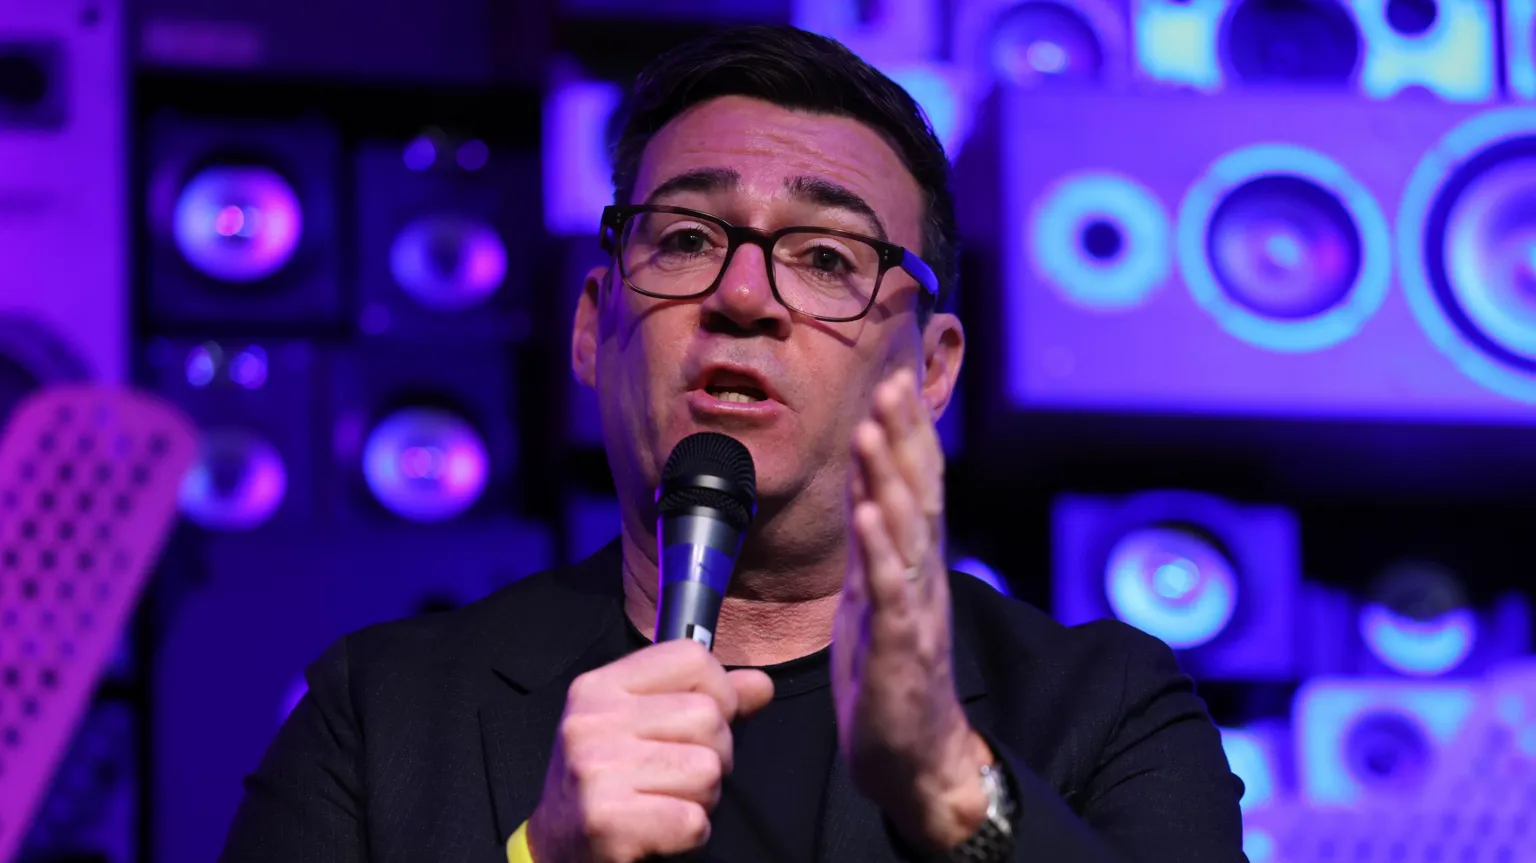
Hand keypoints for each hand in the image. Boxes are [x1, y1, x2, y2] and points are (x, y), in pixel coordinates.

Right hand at [526, 639, 774, 862]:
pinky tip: (660, 830)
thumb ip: (703, 699)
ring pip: (707, 770)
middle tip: (680, 777)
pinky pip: (692, 821)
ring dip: (702, 798)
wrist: (556, 848)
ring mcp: (595, 770)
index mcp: (600, 686)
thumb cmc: (608, 782)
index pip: (692, 657)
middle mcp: (592, 721)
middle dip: (714, 755)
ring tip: (667, 802)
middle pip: (709, 717)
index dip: (720, 691)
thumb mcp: (641, 725)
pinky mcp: (606, 820)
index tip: (706, 723)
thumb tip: (761, 685)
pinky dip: (690, 834)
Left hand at [834, 368, 993, 851]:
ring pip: (906, 534)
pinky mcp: (900, 650)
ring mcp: (914, 611)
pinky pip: (890, 594)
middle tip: (891, 383)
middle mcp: (921, 576)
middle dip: (903, 437)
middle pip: (918, 495)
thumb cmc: (889, 672)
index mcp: (912, 562)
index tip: (895, 377)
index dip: (907, 432)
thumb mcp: (874, 591)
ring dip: (889, 479)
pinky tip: (869, 517)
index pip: (915, 485)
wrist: (915, 756)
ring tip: (872, 431)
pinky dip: (880, 553)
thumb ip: (875, 534)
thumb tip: (867, 474)